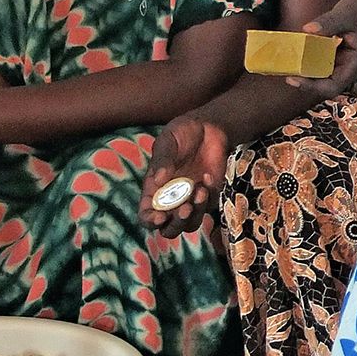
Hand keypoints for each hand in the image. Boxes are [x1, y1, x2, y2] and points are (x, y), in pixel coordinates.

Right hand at [141, 114, 229, 234]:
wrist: (209, 127)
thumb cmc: (182, 133)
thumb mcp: (168, 141)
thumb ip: (163, 159)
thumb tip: (158, 179)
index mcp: (153, 190)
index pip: (146, 214)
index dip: (150, 220)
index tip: (159, 217)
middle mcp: (171, 200)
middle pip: (169, 228)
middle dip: (176, 224)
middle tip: (185, 208)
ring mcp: (191, 200)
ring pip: (190, 224)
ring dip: (195, 214)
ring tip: (200, 190)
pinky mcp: (209, 196)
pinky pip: (208, 207)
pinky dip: (209, 196)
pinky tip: (207, 176)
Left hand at [285, 0, 356, 99]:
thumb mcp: (347, 14)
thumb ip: (329, 22)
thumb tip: (308, 30)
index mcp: (354, 65)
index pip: (333, 86)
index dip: (312, 87)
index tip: (294, 78)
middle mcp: (346, 68)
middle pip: (323, 85)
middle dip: (303, 81)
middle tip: (283, 71)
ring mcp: (339, 63)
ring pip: (319, 76)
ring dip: (302, 72)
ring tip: (284, 64)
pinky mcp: (332, 56)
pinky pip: (316, 63)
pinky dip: (304, 60)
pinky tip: (292, 53)